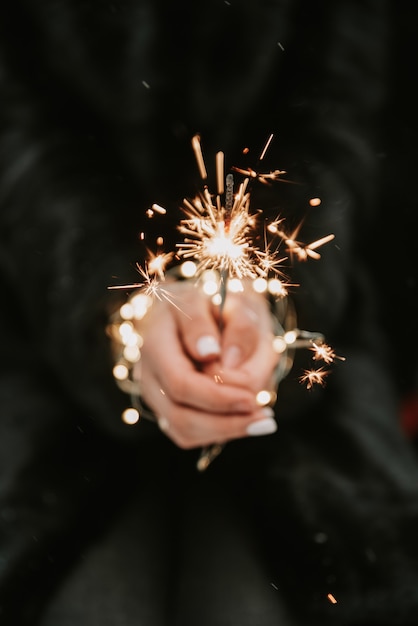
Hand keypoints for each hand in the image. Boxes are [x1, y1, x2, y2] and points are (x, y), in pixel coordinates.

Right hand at [133, 281, 279, 448]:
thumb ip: (235, 326)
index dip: (218, 396)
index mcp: (157, 338)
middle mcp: (148, 371)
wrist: (197, 312)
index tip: (253, 397)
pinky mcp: (165, 407)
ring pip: (183, 431)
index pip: (181, 382)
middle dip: (226, 421)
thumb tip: (225, 361)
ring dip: (226, 430)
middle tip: (266, 418)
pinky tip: (248, 421)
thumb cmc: (216, 306)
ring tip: (263, 421)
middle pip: (179, 415)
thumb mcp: (231, 301)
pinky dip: (221, 432)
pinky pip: (189, 434)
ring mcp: (154, 393)